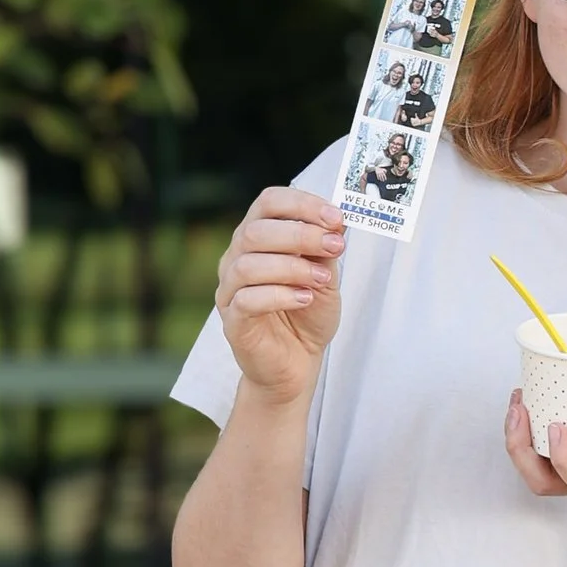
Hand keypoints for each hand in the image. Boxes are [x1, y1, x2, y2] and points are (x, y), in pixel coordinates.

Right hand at [216, 188, 343, 404]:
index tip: (335, 217)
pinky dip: (280, 295)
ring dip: (292, 267)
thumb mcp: (325, 276)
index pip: (268, 202)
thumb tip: (337, 222)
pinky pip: (247, 300)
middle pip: (255, 231)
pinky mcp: (233, 321)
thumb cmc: (306, 315)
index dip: (301, 203)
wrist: (296, 364)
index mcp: (257, 238)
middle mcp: (236, 259)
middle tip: (336, 245)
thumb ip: (325, 249)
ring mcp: (230, 291)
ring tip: (323, 279)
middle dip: (301, 234)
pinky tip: (305, 299)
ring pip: (248, 265)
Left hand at [502, 370, 566, 520]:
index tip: (557, 426)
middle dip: (521, 450)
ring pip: (538, 474)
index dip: (564, 459)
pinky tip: (530, 406)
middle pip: (544, 482)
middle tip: (520, 408)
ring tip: (518, 403)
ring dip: (518, 443)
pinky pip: (543, 461)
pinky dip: (528, 437)